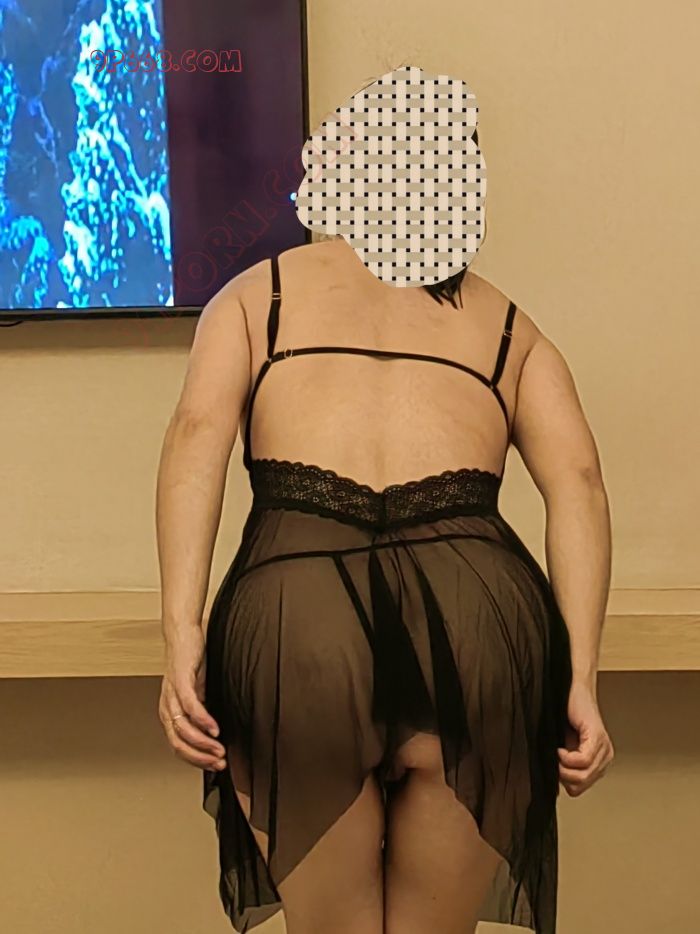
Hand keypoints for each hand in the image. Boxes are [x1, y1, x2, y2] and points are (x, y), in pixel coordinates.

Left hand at [158, 626, 226, 772]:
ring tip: (220, 749)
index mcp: (170, 712)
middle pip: (178, 743)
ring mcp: (172, 695)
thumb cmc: (190, 662)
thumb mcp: (197, 692)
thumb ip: (201, 711)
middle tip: (219, 763)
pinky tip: (215, 729)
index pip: (178, 745)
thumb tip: (213, 731)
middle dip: (200, 757)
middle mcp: (167, 706)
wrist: (184, 635)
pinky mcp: (181, 682)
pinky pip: (191, 707)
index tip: (214, 765)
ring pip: (184, 729)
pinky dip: (203, 721)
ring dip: (203, 743)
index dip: (196, 759)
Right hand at [558, 681, 613, 796]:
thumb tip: (554, 787)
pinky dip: (566, 758)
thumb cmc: (564, 713)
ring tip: (556, 753)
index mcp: (598, 762)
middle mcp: (604, 756)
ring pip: (583, 775)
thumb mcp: (563, 746)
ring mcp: (603, 747)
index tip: (553, 767)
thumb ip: (564, 766)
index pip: (580, 789)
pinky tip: (560, 748)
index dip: (562, 782)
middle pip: (581, 784)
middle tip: (553, 760)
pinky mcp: (597, 736)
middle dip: (562, 776)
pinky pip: (583, 761)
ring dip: (563, 767)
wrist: (570, 687)